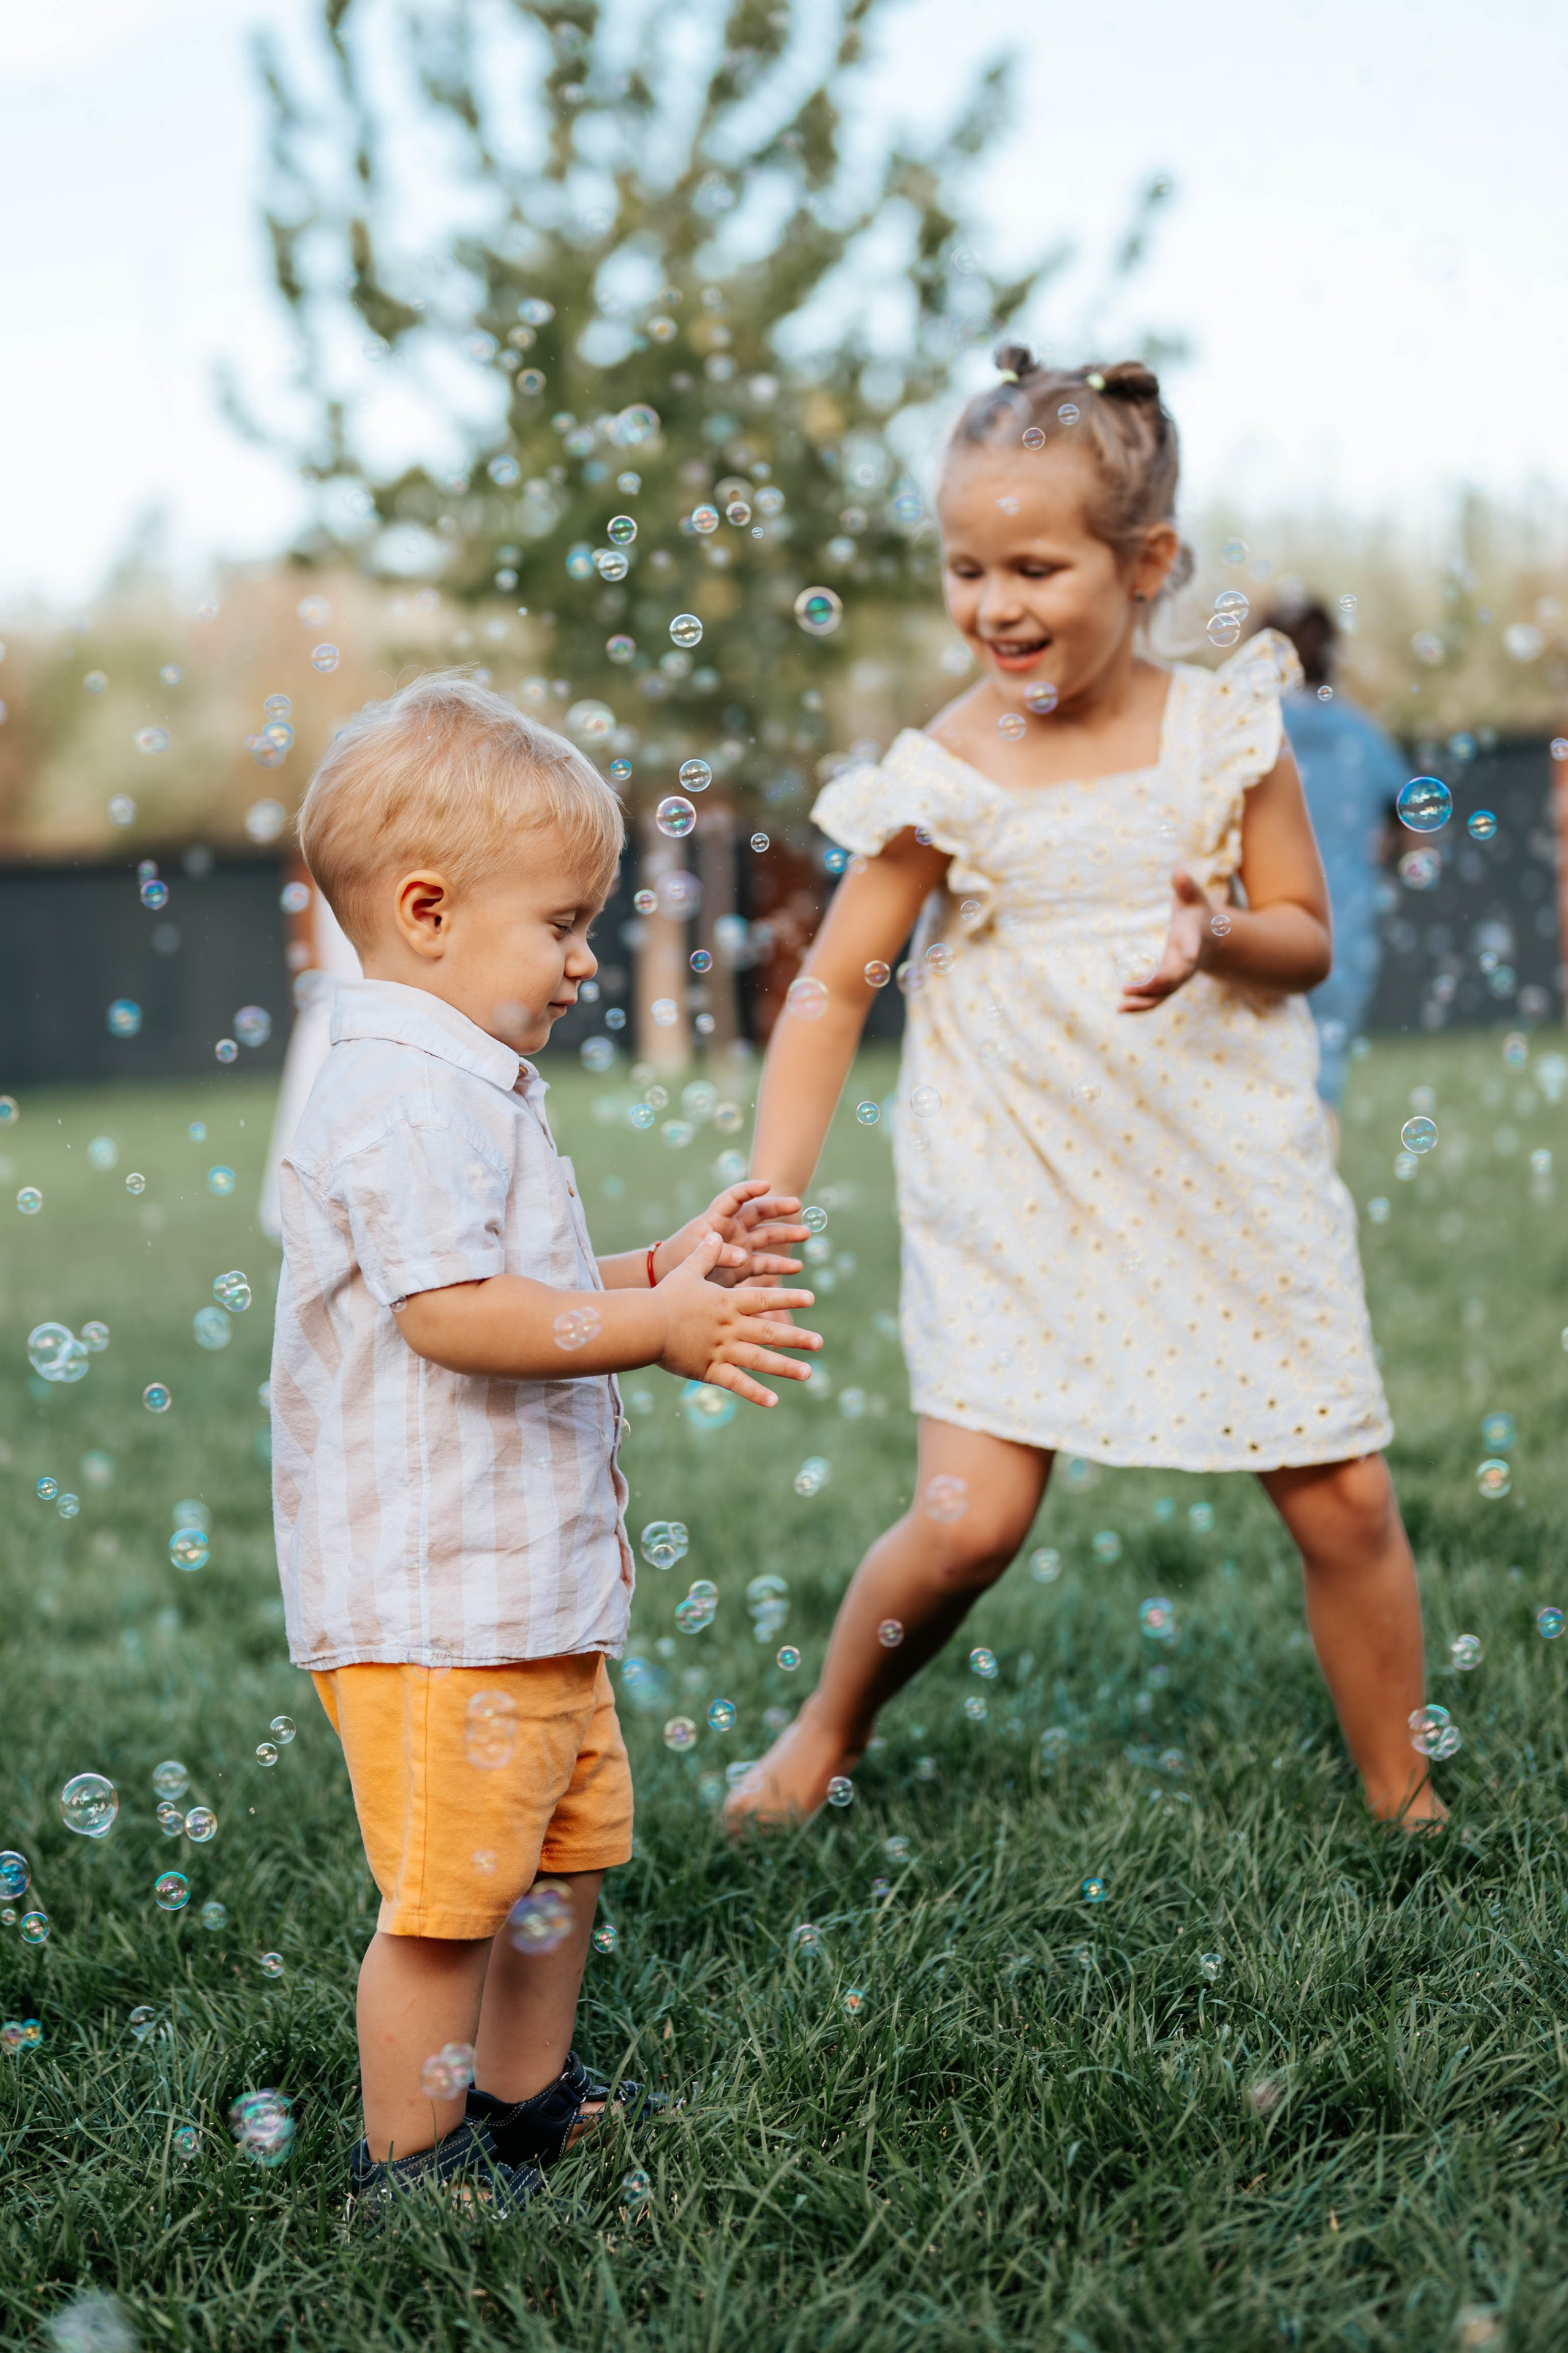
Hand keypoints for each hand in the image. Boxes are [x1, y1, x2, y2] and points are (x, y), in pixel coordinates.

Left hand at [652, 1177, 808, 1287]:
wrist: (669, 1282)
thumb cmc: (676, 1263)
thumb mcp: (694, 1257)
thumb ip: (718, 1255)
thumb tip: (743, 1257)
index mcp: (716, 1220)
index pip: (733, 1198)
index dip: (749, 1189)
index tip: (766, 1185)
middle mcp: (731, 1230)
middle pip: (757, 1213)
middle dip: (777, 1208)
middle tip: (797, 1204)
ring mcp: (740, 1247)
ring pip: (766, 1237)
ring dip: (785, 1235)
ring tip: (806, 1232)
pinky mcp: (743, 1268)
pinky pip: (765, 1264)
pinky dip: (779, 1266)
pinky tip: (797, 1267)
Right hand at [654, 1230, 820, 1407]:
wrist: (643, 1326)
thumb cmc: (663, 1297)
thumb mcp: (686, 1271)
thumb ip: (706, 1255)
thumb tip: (717, 1234)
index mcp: (727, 1303)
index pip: (763, 1298)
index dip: (788, 1297)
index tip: (811, 1298)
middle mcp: (729, 1327)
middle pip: (768, 1331)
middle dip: (796, 1337)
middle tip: (819, 1343)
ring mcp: (721, 1350)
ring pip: (759, 1359)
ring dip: (785, 1367)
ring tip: (808, 1373)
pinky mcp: (709, 1370)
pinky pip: (736, 1383)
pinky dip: (755, 1393)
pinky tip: (774, 1401)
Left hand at [1118, 868, 1223, 1013]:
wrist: (1210, 936)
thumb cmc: (1197, 911)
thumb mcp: (1193, 896)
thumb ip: (1185, 886)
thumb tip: (1178, 871)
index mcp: (1194, 937)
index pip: (1194, 943)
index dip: (1192, 947)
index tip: (1191, 955)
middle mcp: (1188, 961)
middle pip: (1176, 977)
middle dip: (1155, 983)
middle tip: (1129, 987)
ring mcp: (1180, 976)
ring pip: (1165, 993)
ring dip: (1144, 1001)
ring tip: (1121, 1005)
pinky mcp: (1170, 983)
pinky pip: (1157, 998)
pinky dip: (1141, 1005)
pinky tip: (1121, 1008)